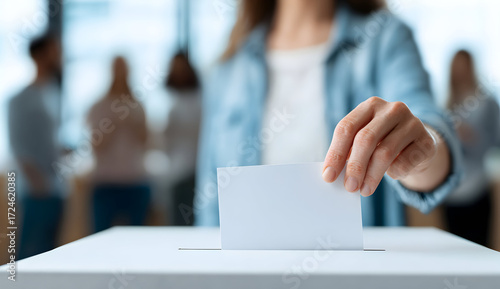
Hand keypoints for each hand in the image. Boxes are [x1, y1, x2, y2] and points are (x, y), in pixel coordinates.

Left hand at [322, 97, 437, 195]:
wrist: (418, 146)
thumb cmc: (383, 144)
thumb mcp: (366, 141)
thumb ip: (349, 152)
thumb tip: (331, 174)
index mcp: (370, 106)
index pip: (346, 128)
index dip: (335, 153)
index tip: (328, 176)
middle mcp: (392, 109)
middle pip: (365, 139)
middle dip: (354, 166)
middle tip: (349, 187)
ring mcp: (412, 123)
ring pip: (385, 152)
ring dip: (371, 175)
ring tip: (364, 190)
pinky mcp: (426, 140)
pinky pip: (405, 161)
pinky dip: (395, 173)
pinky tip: (392, 175)